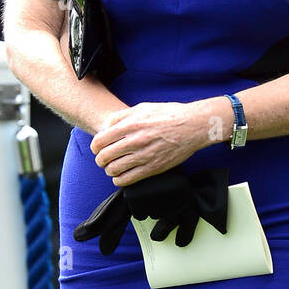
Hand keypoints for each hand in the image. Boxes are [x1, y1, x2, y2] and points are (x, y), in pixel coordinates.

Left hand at [90, 101, 209, 186]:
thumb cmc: (169, 115)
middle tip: (103, 159)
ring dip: (109, 170)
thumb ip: (122, 116)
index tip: (98, 148)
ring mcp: (145, 156)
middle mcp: (136, 140)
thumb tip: (105, 127)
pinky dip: (119, 180)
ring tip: (113, 167)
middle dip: (100, 159)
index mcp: (132, 125)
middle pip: (104, 156)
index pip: (100, 141)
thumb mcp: (143, 108)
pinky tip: (121, 176)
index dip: (95, 146)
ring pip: (114, 169)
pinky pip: (128, 179)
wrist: (193, 126)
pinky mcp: (153, 168)